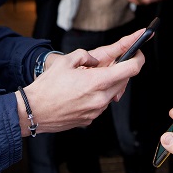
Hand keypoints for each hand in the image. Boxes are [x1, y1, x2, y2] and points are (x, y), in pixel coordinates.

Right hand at [20, 31, 145, 133]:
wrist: (34, 111)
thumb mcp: (66, 61)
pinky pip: (101, 104)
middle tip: (111, 64)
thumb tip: (95, 61)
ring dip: (108, 85)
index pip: (130, 69)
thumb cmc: (47, 87)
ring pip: (113, 94)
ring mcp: (96, 111)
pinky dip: (97, 96)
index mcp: (97, 81)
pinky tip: (82, 92)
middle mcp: (100, 98)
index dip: (138, 59)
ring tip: (89, 80)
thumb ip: (86, 56)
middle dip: (121, 71)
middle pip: (124, 82)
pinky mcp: (90, 119)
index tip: (138, 53)